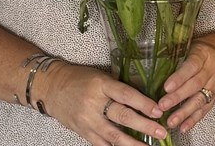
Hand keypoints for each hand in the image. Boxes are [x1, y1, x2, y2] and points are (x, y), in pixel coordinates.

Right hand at [41, 62, 167, 144]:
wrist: (52, 87)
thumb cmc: (78, 78)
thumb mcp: (98, 76)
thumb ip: (116, 88)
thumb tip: (142, 99)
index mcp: (100, 84)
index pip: (125, 94)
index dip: (143, 103)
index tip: (158, 110)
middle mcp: (94, 103)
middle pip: (122, 116)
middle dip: (144, 126)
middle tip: (162, 131)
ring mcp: (88, 121)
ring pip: (114, 136)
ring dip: (134, 144)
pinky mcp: (83, 133)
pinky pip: (102, 145)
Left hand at [157, 31, 214, 133]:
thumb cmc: (209, 47)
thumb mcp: (195, 43)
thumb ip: (179, 52)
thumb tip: (156, 59)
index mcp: (204, 55)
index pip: (191, 66)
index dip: (179, 77)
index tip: (166, 86)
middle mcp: (211, 71)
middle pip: (194, 86)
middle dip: (177, 97)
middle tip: (162, 105)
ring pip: (199, 100)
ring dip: (184, 113)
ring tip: (171, 120)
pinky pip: (205, 109)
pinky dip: (194, 119)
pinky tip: (183, 126)